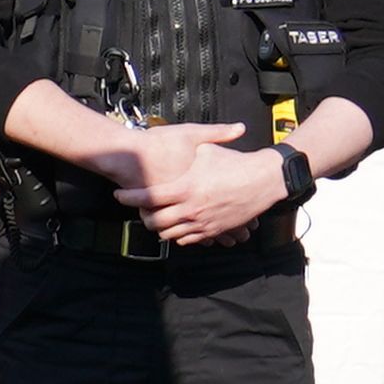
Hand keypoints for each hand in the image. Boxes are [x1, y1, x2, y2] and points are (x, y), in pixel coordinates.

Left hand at [118, 123, 291, 245]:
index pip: (147, 198)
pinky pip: (187, 239)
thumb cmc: (235, 162)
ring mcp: (202, 223)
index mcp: (186, 188)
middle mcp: (191, 209)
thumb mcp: (205, 150)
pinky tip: (176, 223)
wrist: (264, 180)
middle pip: (154, 222)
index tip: (119, 194)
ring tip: (156, 216)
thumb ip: (184, 151)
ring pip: (168, 234)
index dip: (128, 197)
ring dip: (159, 227)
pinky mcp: (213, 231)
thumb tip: (170, 143)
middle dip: (142, 216)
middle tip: (139, 208)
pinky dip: (177, 234)